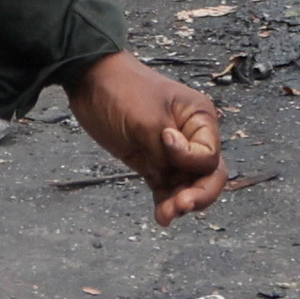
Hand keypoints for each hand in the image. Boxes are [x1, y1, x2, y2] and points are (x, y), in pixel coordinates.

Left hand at [62, 51, 227, 223]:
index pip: (209, 154)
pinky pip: (166, 188)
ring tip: (166, 216)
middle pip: (208, 175)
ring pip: (187, 186)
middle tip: (181, 207)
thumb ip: (163, 151)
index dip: (190, 160)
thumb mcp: (147, 118)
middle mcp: (192, 137)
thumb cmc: (123, 89)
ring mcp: (172, 152)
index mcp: (200, 118)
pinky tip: (161, 217)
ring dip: (180, 203)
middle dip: (198, 194)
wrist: (90, 81)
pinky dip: (165, 202)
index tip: (164, 144)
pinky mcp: (152, 162)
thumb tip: (169, 177)